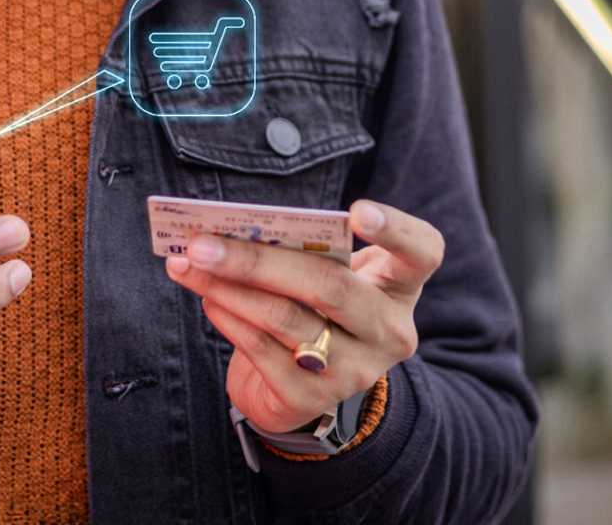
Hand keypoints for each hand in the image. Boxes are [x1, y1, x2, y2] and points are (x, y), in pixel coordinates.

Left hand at [165, 200, 441, 433]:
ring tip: (188, 263)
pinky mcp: (311, 401)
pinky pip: (261, 350)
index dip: (397, 230)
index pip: (423, 252)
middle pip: (329, 286)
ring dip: (227, 286)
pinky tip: (206, 295)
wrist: (301, 389)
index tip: (357, 211)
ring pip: (285, 318)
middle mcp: (387, 332)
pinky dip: (227, 316)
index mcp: (397, 287)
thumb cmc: (313, 310)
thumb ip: (301, 250)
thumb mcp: (324, 276)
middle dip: (259, 260)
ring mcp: (353, 371)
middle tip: (203, 241)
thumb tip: (230, 227)